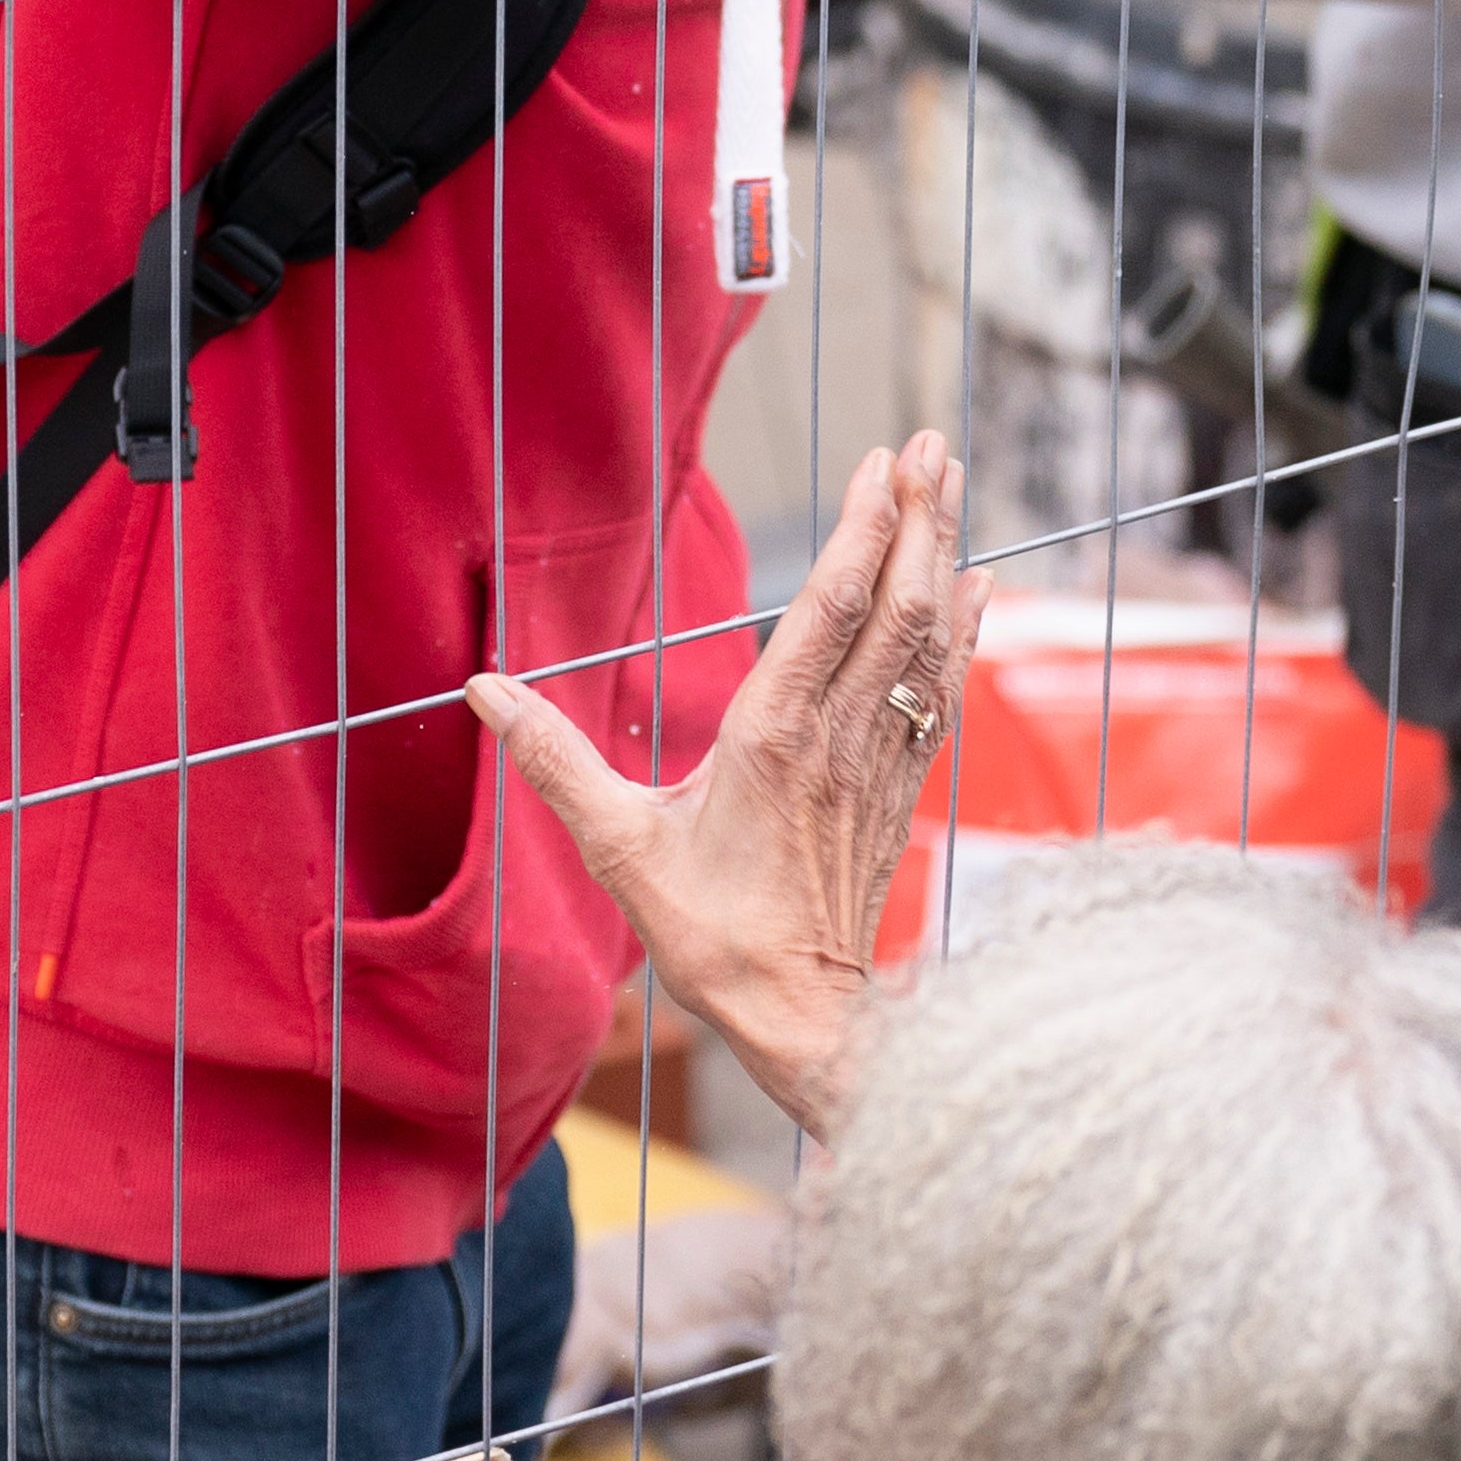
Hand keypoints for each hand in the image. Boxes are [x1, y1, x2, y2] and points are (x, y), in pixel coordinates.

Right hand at [467, 429, 983, 1142]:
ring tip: (956, 481)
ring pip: (925, 639)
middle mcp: (839, 736)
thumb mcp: (617, 846)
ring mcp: (878, 759)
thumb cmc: (709, 935)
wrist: (801, 1017)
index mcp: (774, 737)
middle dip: (919, 518)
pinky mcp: (898, 786)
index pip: (830, 612)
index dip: (861, 532)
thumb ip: (554, 761)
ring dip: (943, 554)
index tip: (882, 463)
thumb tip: (484, 691)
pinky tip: (976, 587)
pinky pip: (940, 690)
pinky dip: (960, 630)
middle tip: (934, 443)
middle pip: (894, 607)